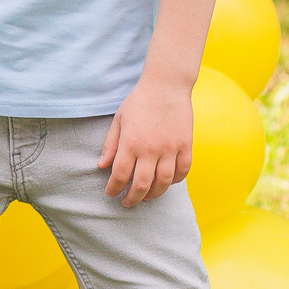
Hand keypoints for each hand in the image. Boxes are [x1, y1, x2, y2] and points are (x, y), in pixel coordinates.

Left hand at [100, 75, 192, 208]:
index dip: (113, 189)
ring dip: (153, 195)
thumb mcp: (119, 120)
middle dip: (132, 199)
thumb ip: (110, 144)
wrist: (166, 86)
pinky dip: (175, 181)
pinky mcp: (186, 145)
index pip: (120, 175)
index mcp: (131, 143)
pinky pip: (182, 171)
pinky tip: (166, 182)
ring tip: (146, 197)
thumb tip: (102, 166)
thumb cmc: (139, 101)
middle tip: (127, 203)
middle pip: (142, 185)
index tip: (110, 194)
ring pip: (163, 183)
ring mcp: (170, 149)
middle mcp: (151, 149)